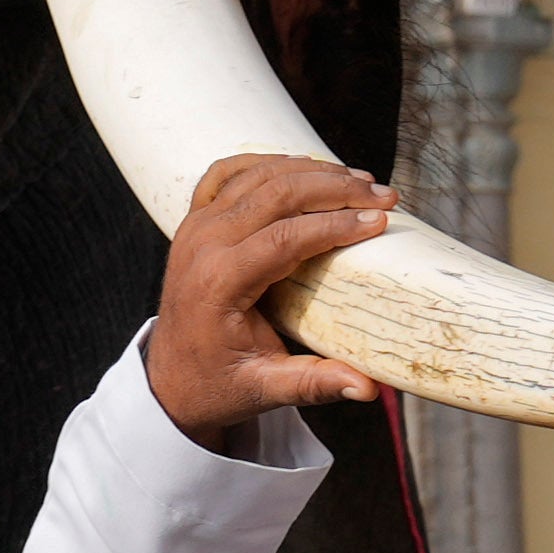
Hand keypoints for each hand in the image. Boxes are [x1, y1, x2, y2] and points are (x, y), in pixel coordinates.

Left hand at [147, 153, 394, 434]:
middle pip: (275, 194)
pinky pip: (227, 173)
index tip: (380, 220)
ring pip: (256, 176)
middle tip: (384, 196)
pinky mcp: (194, 221)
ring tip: (360, 180)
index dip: (335, 224)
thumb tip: (369, 388)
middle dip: (336, 189)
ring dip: (311, 171)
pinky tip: (302, 166)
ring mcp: (194, 227)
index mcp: (217, 283)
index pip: (284, 237)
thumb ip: (315, 384)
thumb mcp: (265, 389)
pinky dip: (267, 163)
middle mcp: (202, 245)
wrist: (169, 379)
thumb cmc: (217, 384)